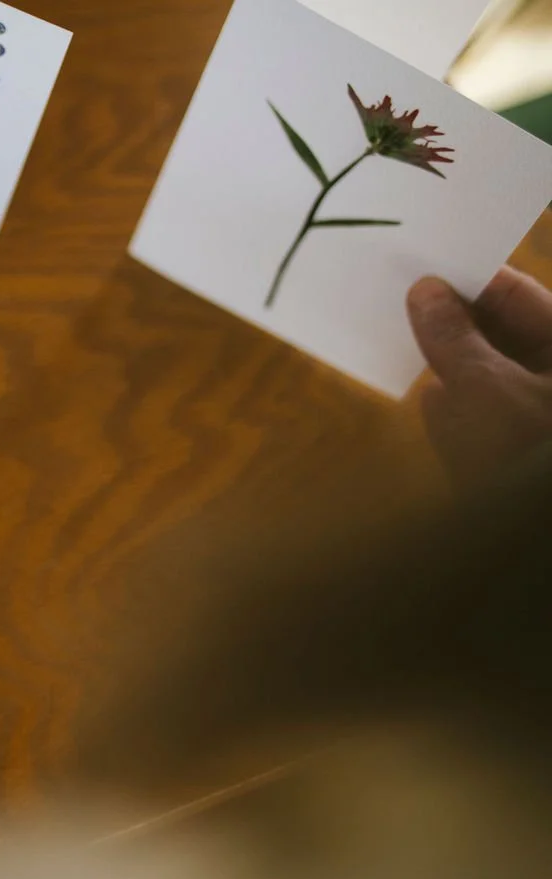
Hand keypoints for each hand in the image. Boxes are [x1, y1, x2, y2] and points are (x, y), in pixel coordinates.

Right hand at [408, 269, 551, 487]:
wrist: (531, 551)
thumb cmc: (532, 453)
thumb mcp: (486, 388)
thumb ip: (452, 337)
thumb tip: (425, 292)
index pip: (517, 294)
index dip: (468, 279)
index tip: (418, 268)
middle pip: (503, 334)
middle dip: (454, 326)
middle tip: (400, 305)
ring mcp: (539, 420)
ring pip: (489, 376)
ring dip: (450, 369)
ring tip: (402, 348)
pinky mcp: (518, 458)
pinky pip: (486, 420)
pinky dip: (459, 413)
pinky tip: (430, 407)